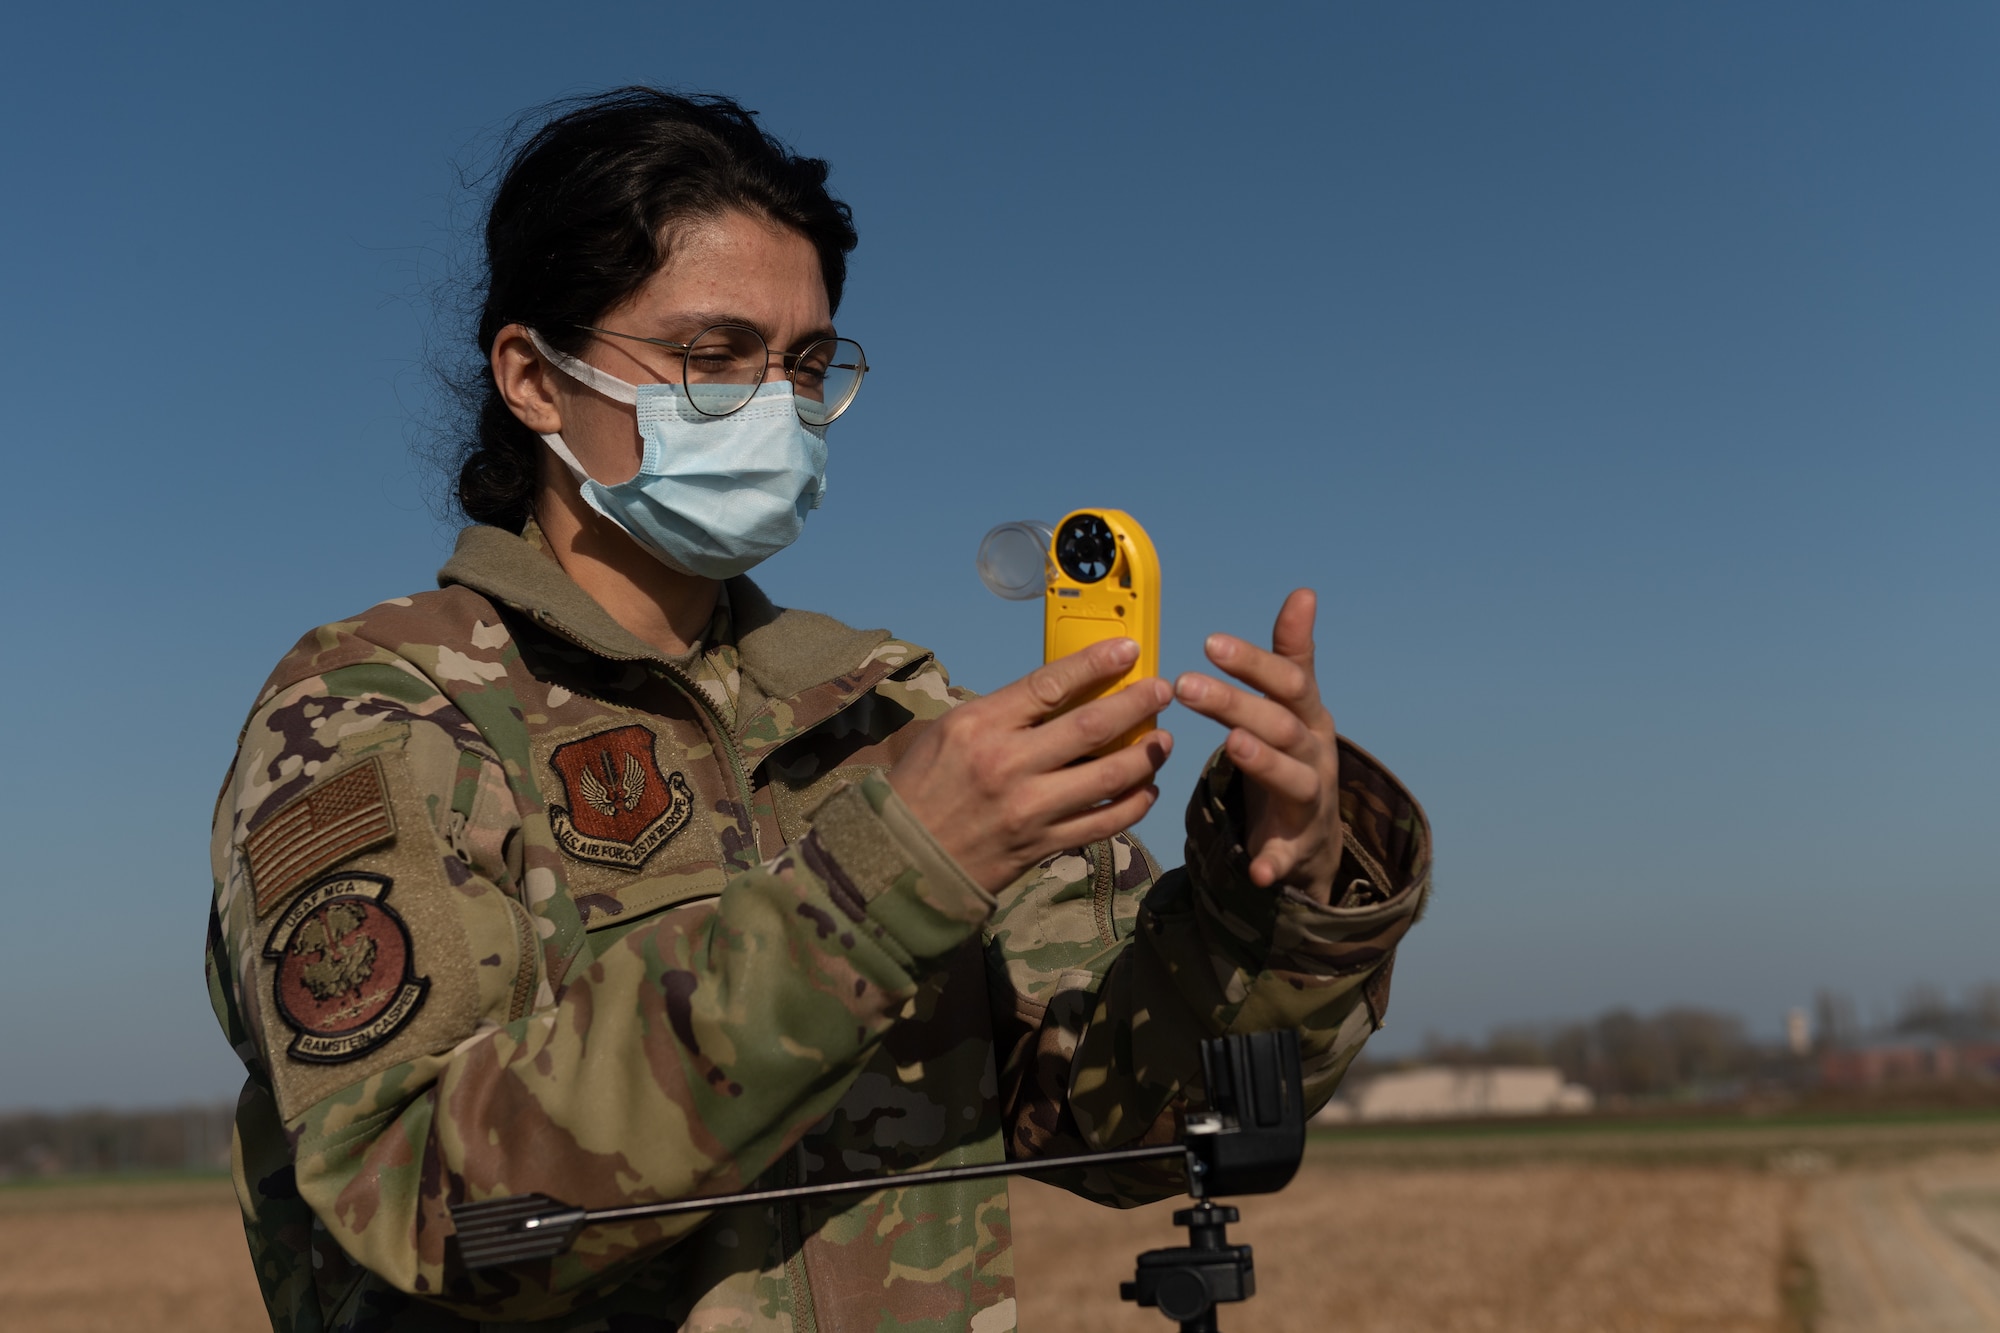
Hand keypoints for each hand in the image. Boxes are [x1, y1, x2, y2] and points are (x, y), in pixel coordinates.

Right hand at [888, 639, 1172, 894]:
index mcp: (980, 726)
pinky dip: (1134, 805)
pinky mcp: (1043, 845)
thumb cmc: (925, 786)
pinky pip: (1104, 824)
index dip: (1096, 664)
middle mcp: (1008, 765)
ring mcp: (1029, 809)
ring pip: (1109, 778)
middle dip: (1137, 704)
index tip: (1129, 649)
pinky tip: (1147, 789)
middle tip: (1161, 689)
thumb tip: (1066, 693)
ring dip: (1146, 756)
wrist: (903, 859)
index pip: (1050, 684)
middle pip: (1092, 727)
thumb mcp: (951, 731)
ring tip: (1163, 741)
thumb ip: (1006, 713)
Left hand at [1173, 589, 1341, 901]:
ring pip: (1292, 780)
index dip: (1253, 662)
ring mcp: (1311, 802)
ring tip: (1231, 746)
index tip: (1209, 642)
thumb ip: (1293, 653)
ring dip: (1263, 763)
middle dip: (1236, 703)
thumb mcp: (1296, 705)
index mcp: (1309, 717)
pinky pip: (1288, 856)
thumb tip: (1304, 593)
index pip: (1287, 681)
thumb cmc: (1294, 752)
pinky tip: (1256, 869)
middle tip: (1185, 684)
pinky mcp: (1299, 847)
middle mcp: (1316, 754)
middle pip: (1280, 725)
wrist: (1317, 833)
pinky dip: (1274, 862)